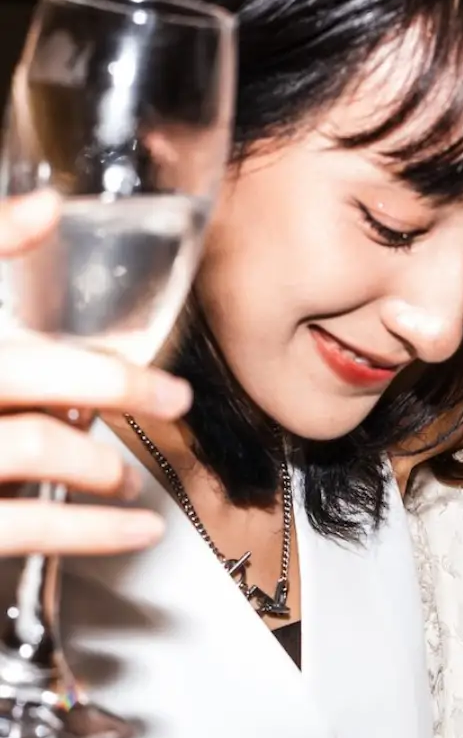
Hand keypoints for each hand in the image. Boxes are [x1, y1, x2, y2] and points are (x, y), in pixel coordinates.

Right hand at [0, 192, 190, 554]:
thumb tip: (48, 206)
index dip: (5, 249)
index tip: (59, 227)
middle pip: (18, 370)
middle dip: (108, 383)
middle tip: (170, 396)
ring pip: (30, 443)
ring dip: (98, 460)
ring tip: (127, 477)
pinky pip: (26, 526)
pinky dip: (95, 531)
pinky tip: (138, 528)